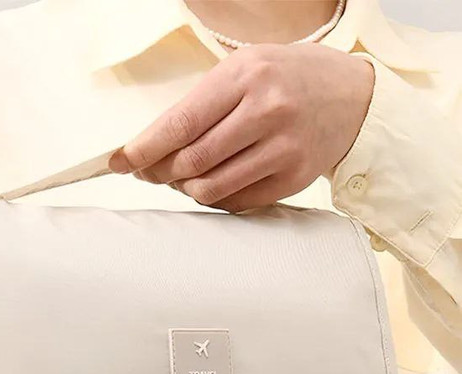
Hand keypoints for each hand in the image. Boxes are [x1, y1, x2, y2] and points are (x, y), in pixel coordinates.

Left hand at [108, 43, 374, 212]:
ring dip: (184, 189)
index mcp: (247, 76)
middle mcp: (267, 112)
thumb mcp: (244, 70)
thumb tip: (149, 145)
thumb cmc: (287, 79)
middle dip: (158, 172)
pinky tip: (214, 183)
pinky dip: (214, 198)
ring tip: (181, 177)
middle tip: (146, 172)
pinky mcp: (292, 179)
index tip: (119, 162)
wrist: (353, 97)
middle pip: (190, 161)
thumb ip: (200, 104)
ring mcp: (283, 149)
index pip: (181, 123)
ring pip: (210, 189)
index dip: (143, 149)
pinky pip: (235, 203)